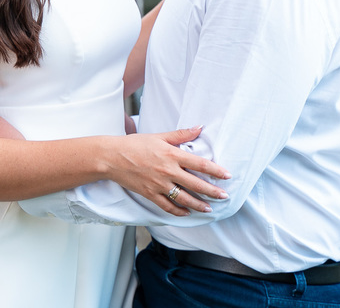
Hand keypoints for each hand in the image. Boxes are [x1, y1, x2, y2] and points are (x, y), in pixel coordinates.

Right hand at [104, 126, 231, 216]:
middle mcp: (168, 172)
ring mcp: (159, 185)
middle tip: (225, 196)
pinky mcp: (150, 194)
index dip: (215, 171)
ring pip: (183, 199)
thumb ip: (181, 134)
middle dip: (212, 192)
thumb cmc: (135, 144)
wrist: (112, 157)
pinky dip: (178, 211)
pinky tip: (187, 212)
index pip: (199, 164)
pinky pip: (167, 206)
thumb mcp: (159, 136)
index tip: (227, 176)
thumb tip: (200, 127)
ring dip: (199, 205)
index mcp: (171, 155)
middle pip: (195, 184)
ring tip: (209, 209)